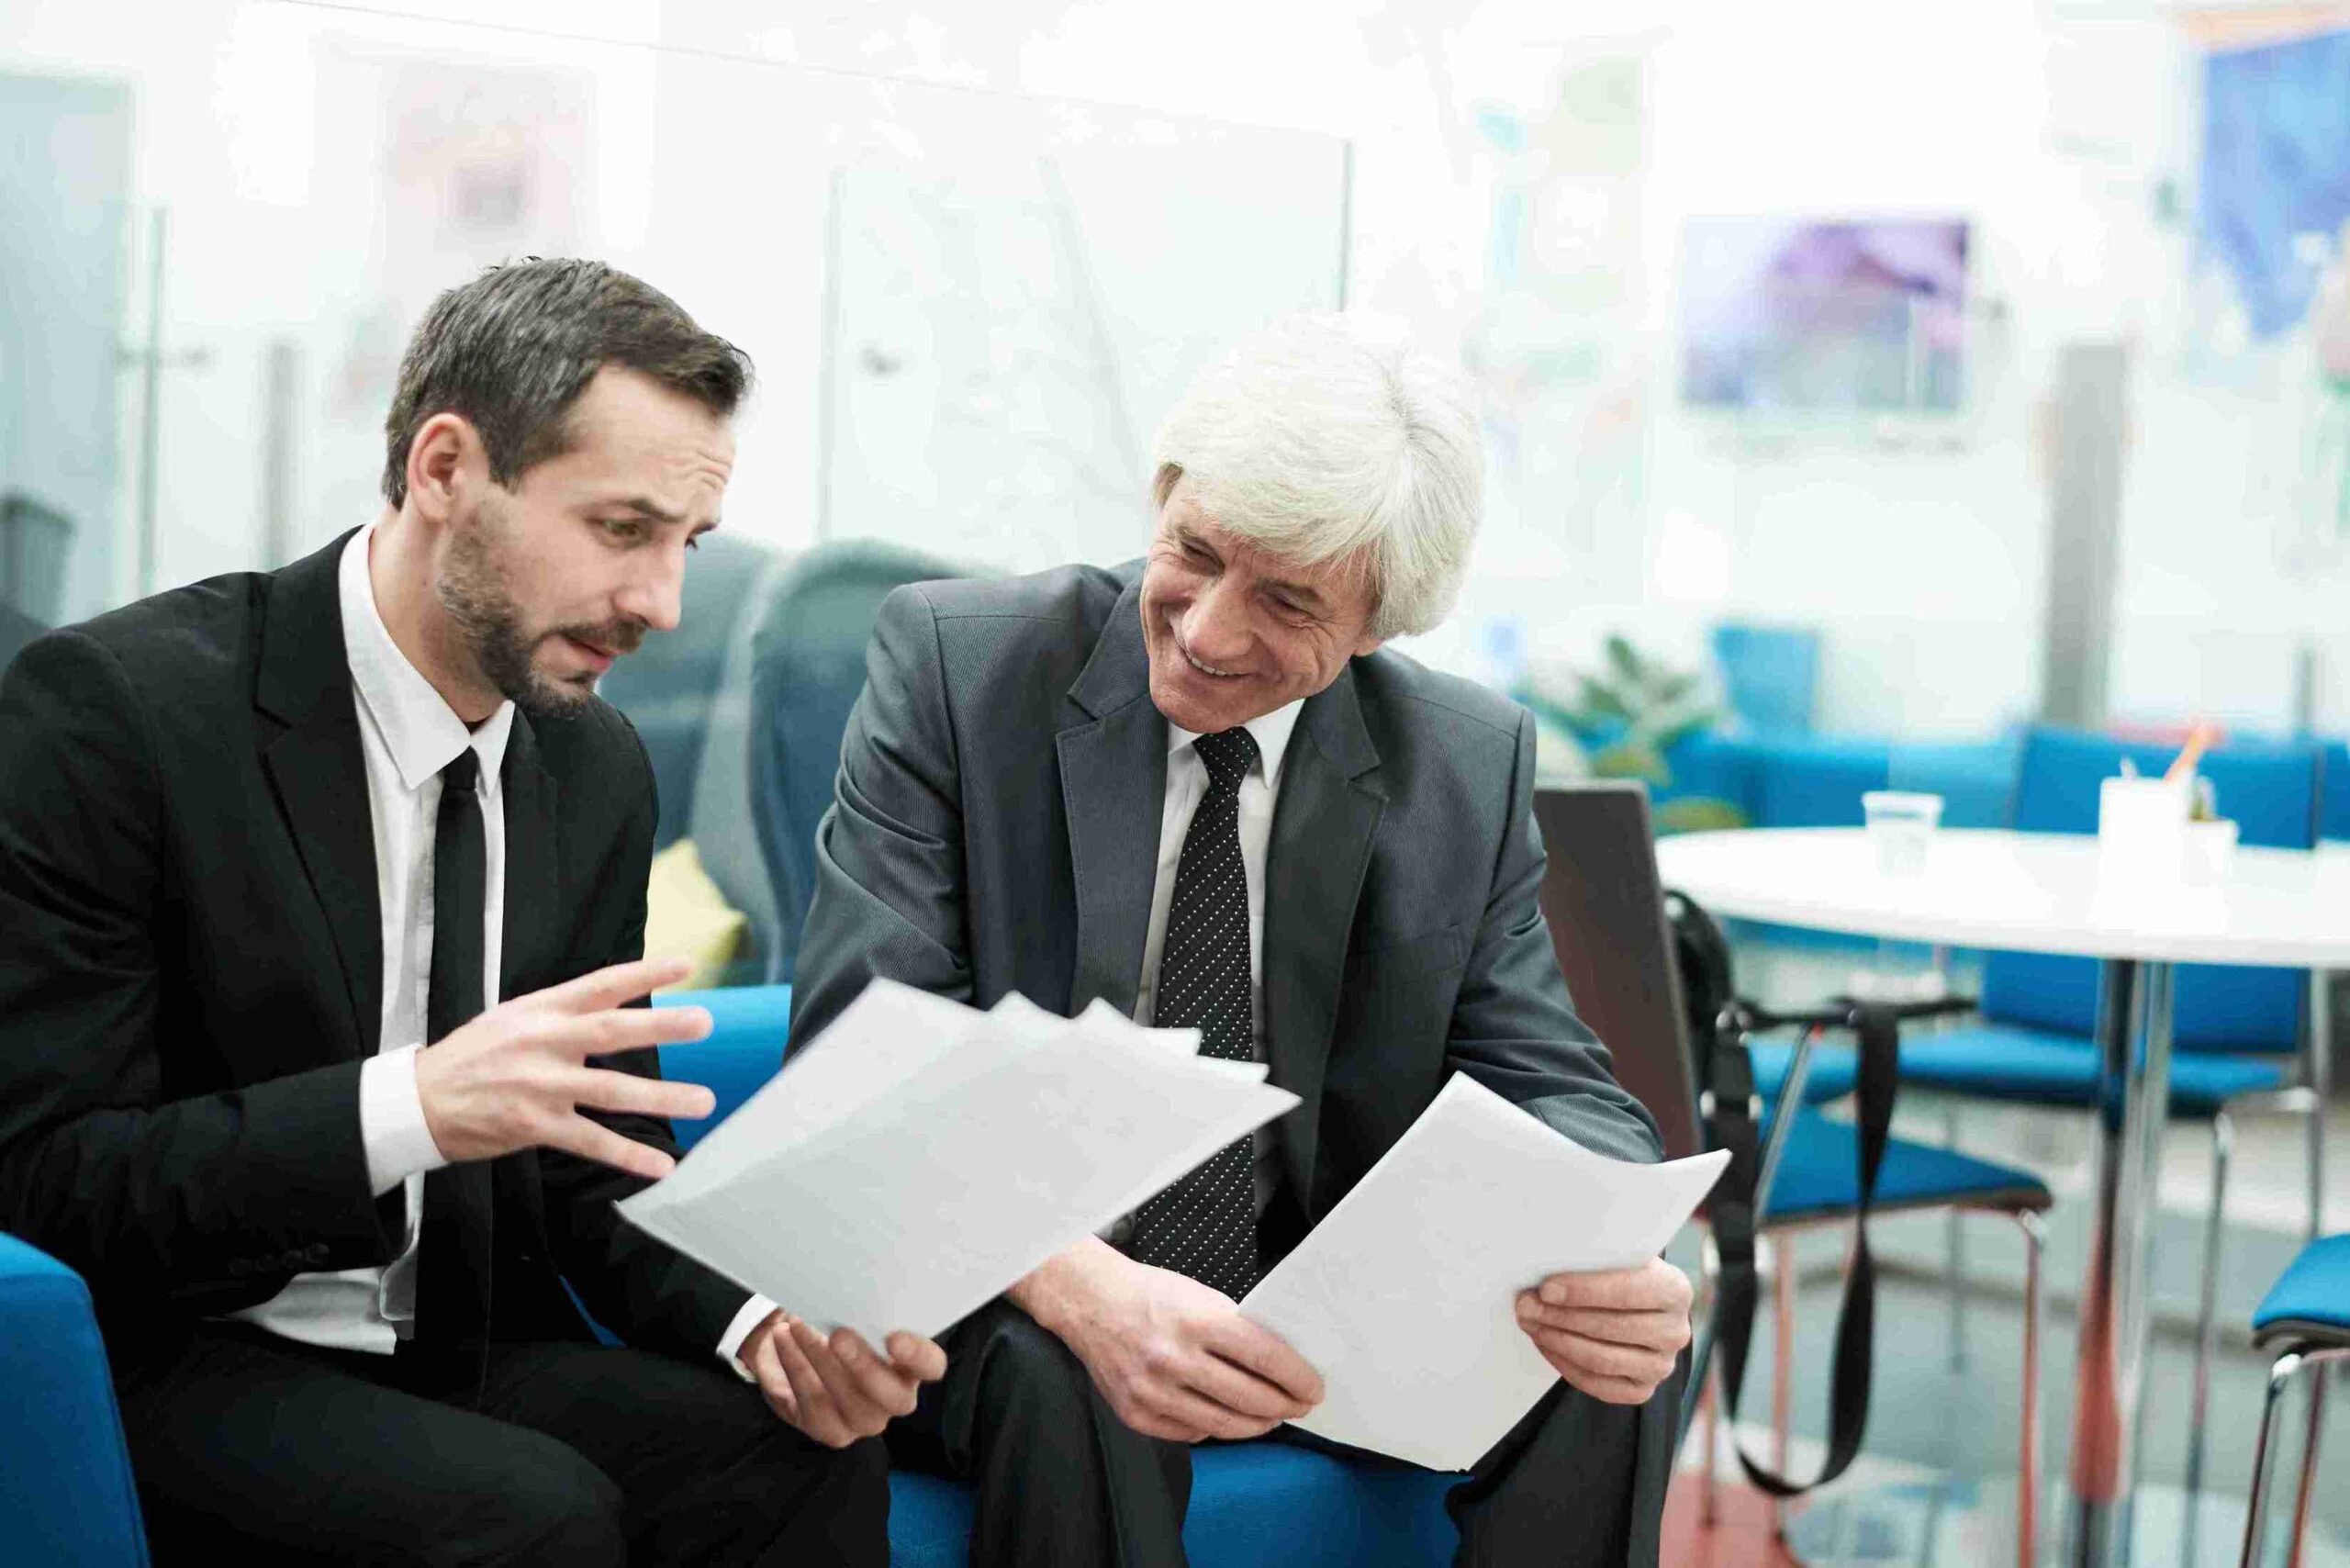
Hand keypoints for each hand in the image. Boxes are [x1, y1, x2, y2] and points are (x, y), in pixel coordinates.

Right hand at [413, 955, 716, 1179]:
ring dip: (662, 1096)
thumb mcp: (512, 1017)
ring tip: (704, 1100)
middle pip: (611, 1030)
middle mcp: (545, 1043)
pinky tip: (660, 1166)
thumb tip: (611, 1002)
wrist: (419, 1101)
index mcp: (542, 1010)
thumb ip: (561, 1011)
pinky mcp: (536, 1125)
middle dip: (661, 1026)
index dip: (644, 974)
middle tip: (704, 1022)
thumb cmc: (472, 1057)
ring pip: (611, 1090)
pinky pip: (591, 1141)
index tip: (686, 967)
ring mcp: (542, 1086)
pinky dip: (628, 1156)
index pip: (601, 985)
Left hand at [739, 1310, 947, 1447]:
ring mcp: (863, 1419)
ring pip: (851, 1404)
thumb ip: (862, 1306)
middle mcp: (894, 1398)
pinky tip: (784, 1340)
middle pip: (894, 1397)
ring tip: (798, 1327)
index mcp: (912, 1365)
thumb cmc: (837, 1321)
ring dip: (821, 1362)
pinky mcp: (830, 1429)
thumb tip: (852, 1287)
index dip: (918, 1355)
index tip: (893, 1338)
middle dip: (864, 1365)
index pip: (931, 1365)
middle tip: (838, 1335)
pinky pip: (814, 1406)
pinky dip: (795, 1368)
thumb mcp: (853, 1311)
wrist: (797, 1348)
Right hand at [1010, 1238, 1322, 1442]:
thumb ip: (1236, 1329)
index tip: (1313, 1387)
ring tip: (1271, 1416)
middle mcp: (1173, 1358)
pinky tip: (1226, 1416)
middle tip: (1299, 1405)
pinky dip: (1215, 1427)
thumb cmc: (1149, 1295)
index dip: (1296, 1377)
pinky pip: (1191, 1433)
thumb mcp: (1200, 1297)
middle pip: (1250, 1398)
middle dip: (1285, 1405)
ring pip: (1224, 1424)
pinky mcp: (1136, 1414)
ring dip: (1257, 1424)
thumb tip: (1281, 1364)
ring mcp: (1152, 1391)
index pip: (1263, 1356)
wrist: (1090, 1303)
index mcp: (1195, 1320)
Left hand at [1514, 1256, 1692, 1405]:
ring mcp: (1661, 1365)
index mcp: (1675, 1290)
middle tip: (1526, 1305)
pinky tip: (1545, 1343)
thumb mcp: (1619, 1258)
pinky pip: (1599, 1385)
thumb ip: (1596, 1259)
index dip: (1583, 1291)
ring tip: (1531, 1322)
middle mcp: (1675, 1331)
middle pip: (1610, 1327)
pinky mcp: (1642, 1389)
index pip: (1628, 1292)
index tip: (1546, 1288)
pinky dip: (1565, 1365)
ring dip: (1557, 1340)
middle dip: (1560, 1316)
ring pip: (1601, 1359)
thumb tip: (1547, 1265)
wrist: (1639, 1306)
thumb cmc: (1622, 1276)